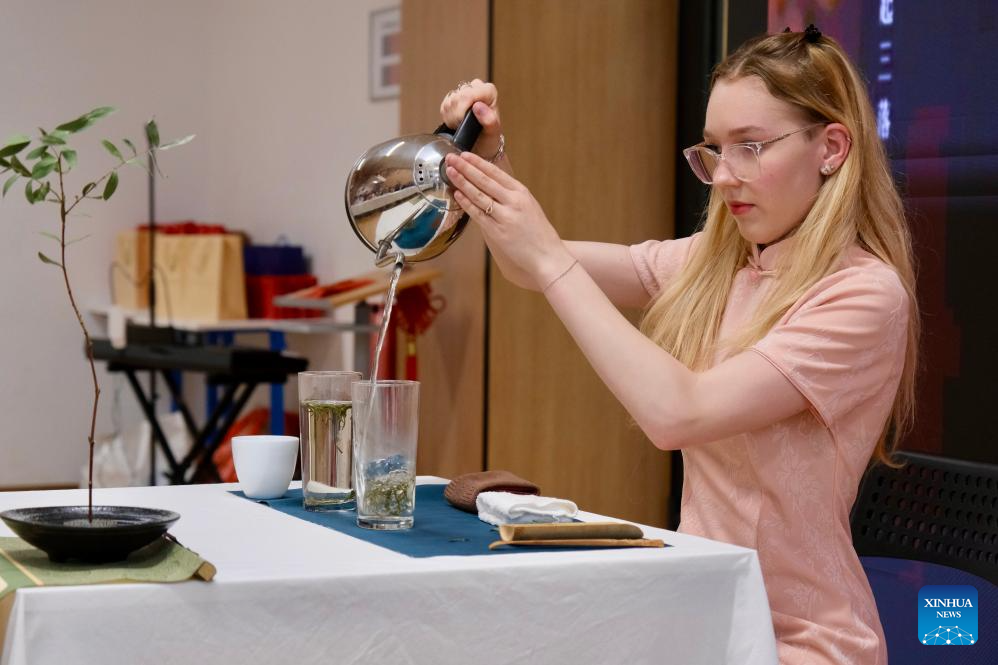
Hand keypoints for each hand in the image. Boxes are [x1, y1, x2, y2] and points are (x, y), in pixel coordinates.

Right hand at [440, 79, 502, 160]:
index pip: (467, 95)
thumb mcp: (493, 132)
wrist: (481, 144)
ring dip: (452, 117)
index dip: (461, 110)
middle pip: (456, 97)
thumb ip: (489, 119)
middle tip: (463, 125)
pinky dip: (447, 117)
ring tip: (461, 125)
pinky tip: (456, 122)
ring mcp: (465, 91)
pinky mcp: (454, 97)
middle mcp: (477, 87)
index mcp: (489, 91)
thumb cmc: (489, 137)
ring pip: (449, 101)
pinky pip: (444, 105)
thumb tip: (478, 106)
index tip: (464, 121)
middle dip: (456, 115)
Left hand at [444, 151, 573, 286]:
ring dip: (462, 182)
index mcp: (522, 193)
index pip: (496, 173)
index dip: (478, 163)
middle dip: (466, 167)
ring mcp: (505, 216)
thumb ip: (511, 196)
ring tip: (450, 172)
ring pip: (479, 195)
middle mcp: (514, 201)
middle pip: (485, 180)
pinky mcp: (498, 232)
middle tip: (451, 158)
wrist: (548, 255)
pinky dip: (467, 203)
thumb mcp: (529, 206)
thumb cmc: (539, 233)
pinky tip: (457, 194)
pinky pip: (478, 214)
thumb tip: (491, 185)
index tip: (465, 154)